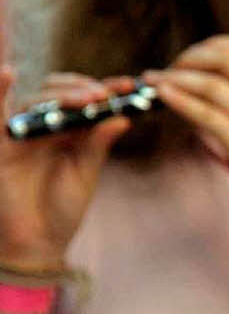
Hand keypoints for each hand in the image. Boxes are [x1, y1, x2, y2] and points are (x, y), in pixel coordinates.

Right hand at [0, 67, 129, 267]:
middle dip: (84, 91)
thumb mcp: (85, 173)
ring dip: (62, 95)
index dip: (107, 89)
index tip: (129, 86)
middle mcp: (47, 125)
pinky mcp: (1, 142)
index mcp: (72, 131)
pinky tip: (6, 73)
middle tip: (104, 95)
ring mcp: (24, 131)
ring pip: (38, 99)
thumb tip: (122, 117)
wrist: (38, 240)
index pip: (87, 101)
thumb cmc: (63, 207)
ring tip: (86, 98)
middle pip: (62, 94)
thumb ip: (98, 144)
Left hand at [142, 35, 228, 223]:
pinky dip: (181, 101)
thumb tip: (212, 86)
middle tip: (170, 69)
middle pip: (226, 58)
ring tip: (155, 81)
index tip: (191, 57)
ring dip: (177, 77)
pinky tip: (164, 96)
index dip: (211, 45)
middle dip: (191, 57)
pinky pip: (208, 115)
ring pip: (212, 84)